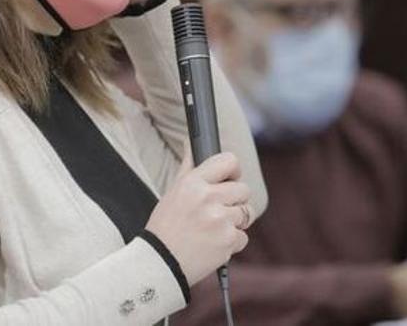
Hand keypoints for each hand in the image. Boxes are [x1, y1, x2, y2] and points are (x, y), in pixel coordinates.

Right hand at [145, 151, 251, 284]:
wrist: (160, 263)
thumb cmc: (166, 226)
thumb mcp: (173, 193)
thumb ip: (188, 167)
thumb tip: (192, 142)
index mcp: (193, 182)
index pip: (229, 161)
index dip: (234, 170)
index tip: (231, 179)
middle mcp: (208, 198)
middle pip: (243, 189)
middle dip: (235, 201)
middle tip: (218, 211)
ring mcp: (220, 220)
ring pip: (246, 213)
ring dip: (234, 222)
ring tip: (213, 229)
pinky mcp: (228, 240)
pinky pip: (243, 237)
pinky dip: (232, 242)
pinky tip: (213, 244)